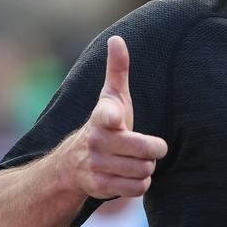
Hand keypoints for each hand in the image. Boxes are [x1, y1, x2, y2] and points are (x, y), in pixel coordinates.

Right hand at [68, 36, 167, 198]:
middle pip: (145, 151)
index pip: (106, 116)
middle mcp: (96, 141)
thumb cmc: (105, 125)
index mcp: (101, 117)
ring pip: (143, 171)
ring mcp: (96, 165)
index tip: (116, 119)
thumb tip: (117, 38)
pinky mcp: (100, 186)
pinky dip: (140, 184)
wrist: (72, 164)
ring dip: (146, 168)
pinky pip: (136, 188)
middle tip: (148, 147)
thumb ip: (117, 70)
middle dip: (153, 151)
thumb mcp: (111, 97)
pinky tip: (131, 176)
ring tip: (135, 161)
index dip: (113, 118)